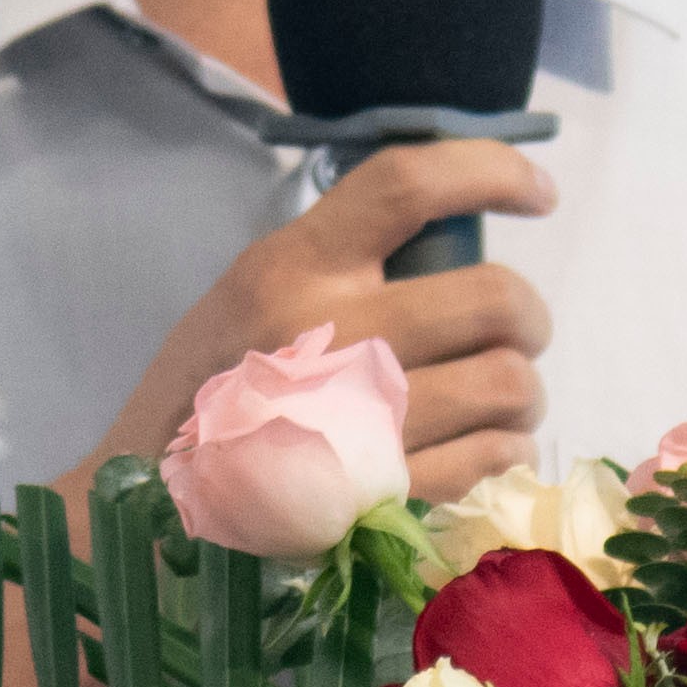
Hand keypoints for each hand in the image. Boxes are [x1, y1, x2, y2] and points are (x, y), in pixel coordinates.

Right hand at [106, 137, 558, 502]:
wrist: (149, 514)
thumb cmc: (205, 395)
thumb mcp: (249, 296)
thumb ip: (338, 264)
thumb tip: (459, 246)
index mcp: (292, 268)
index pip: (408, 185)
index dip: (493, 172)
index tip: (538, 193)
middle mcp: (330, 335)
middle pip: (496, 299)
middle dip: (529, 316)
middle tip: (516, 332)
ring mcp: (360, 422)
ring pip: (510, 384)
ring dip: (524, 390)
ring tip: (500, 396)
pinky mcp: (381, 497)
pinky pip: (493, 456)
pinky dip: (504, 448)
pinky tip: (479, 445)